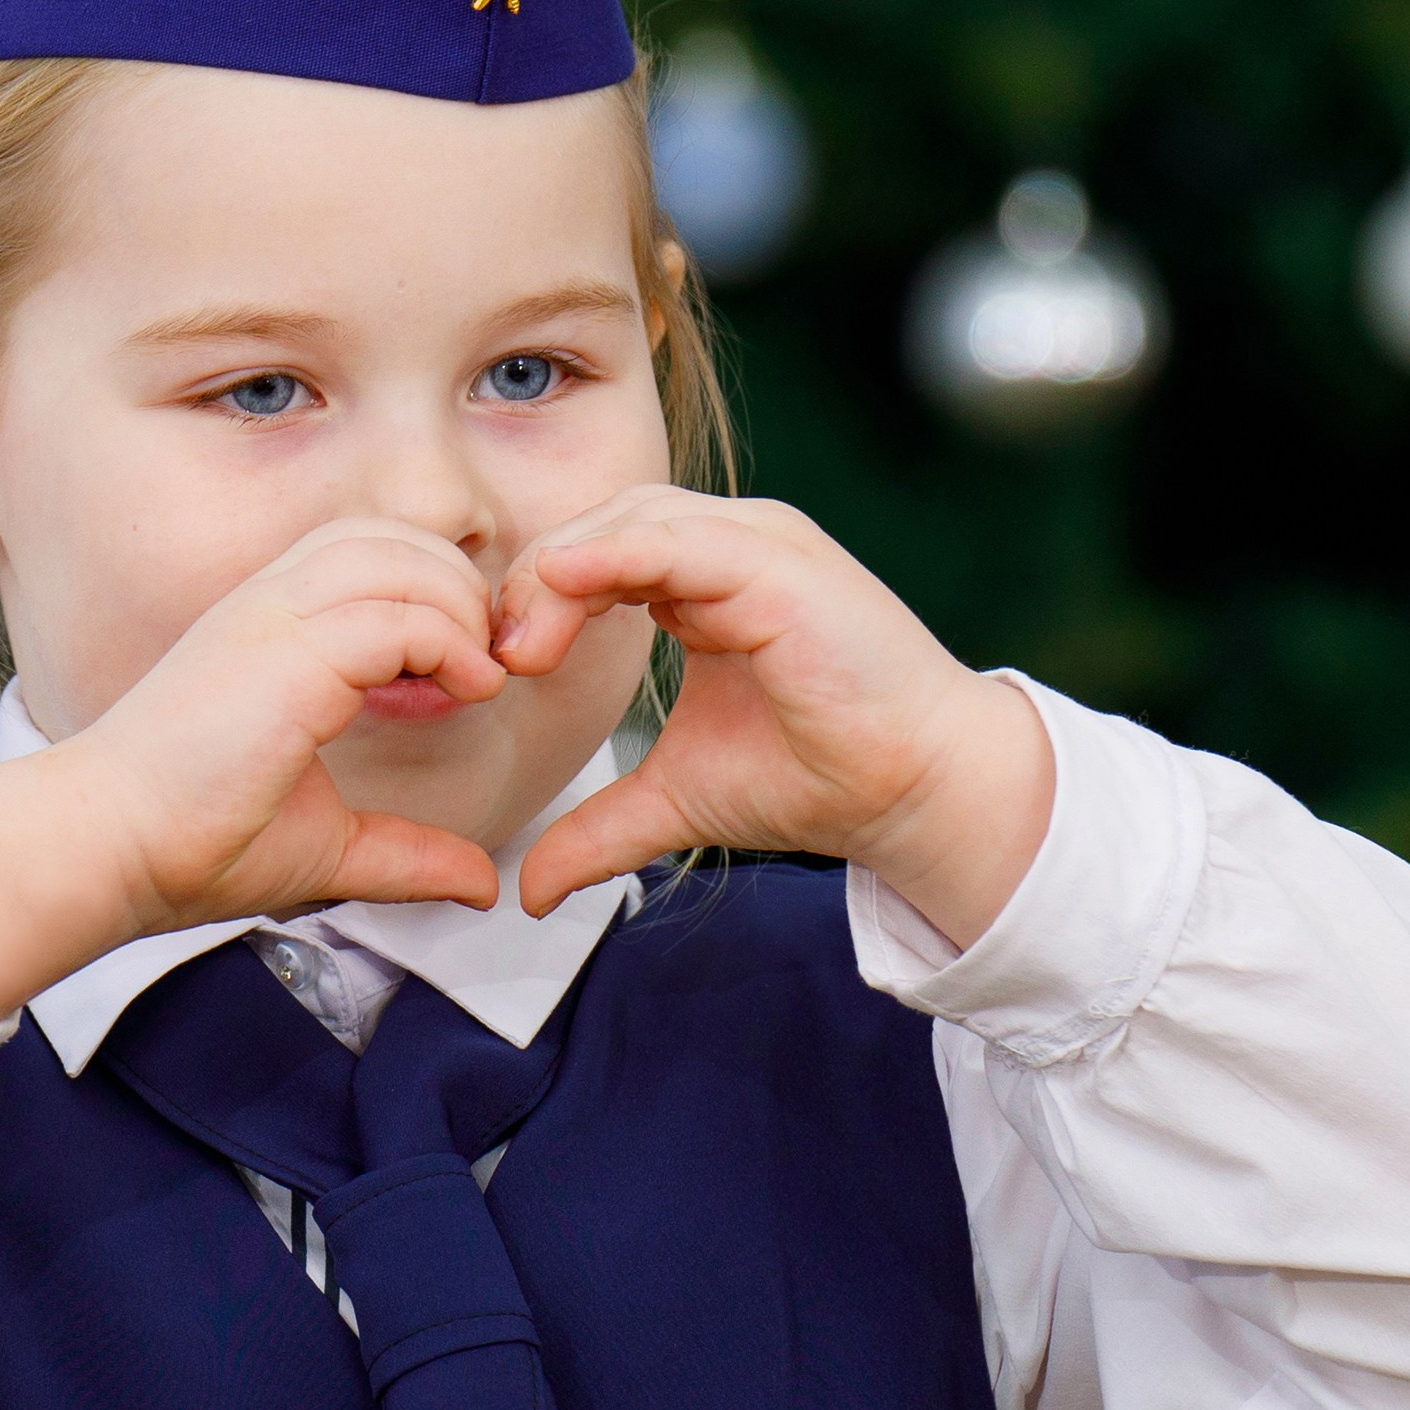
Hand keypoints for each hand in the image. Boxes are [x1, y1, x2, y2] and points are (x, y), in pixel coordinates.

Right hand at [0, 522, 503, 1020]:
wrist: (107, 850)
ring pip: (400, 559)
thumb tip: (482, 886)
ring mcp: (273, 620)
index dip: (434, 598)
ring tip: (478, 679)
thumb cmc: (192, 845)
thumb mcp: (328, 847)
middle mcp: (268, 604)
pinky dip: (447, 642)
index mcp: (267, 626)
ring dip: (459, 610)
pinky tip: (465, 690)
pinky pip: (396, 614)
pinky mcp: (286, 655)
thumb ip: (406, 853)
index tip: (463, 677)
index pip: (369, 553)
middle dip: (459, 589)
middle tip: (485, 668)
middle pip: (392, 536)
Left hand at [493, 490, 1053, 947]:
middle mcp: (731, 545)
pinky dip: (612, 555)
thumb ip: (600, 830)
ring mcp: (759, 544)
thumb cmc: (815, 776)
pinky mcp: (779, 564)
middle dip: (536, 583)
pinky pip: (677, 538)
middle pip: (600, 523)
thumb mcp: (677, 800)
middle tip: (498, 660)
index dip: (537, 600)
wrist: (912, 790)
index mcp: (705, 578)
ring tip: (522, 646)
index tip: (497, 670)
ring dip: (561, 573)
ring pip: (631, 518)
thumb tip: (527, 892)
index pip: (594, 553)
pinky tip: (564, 589)